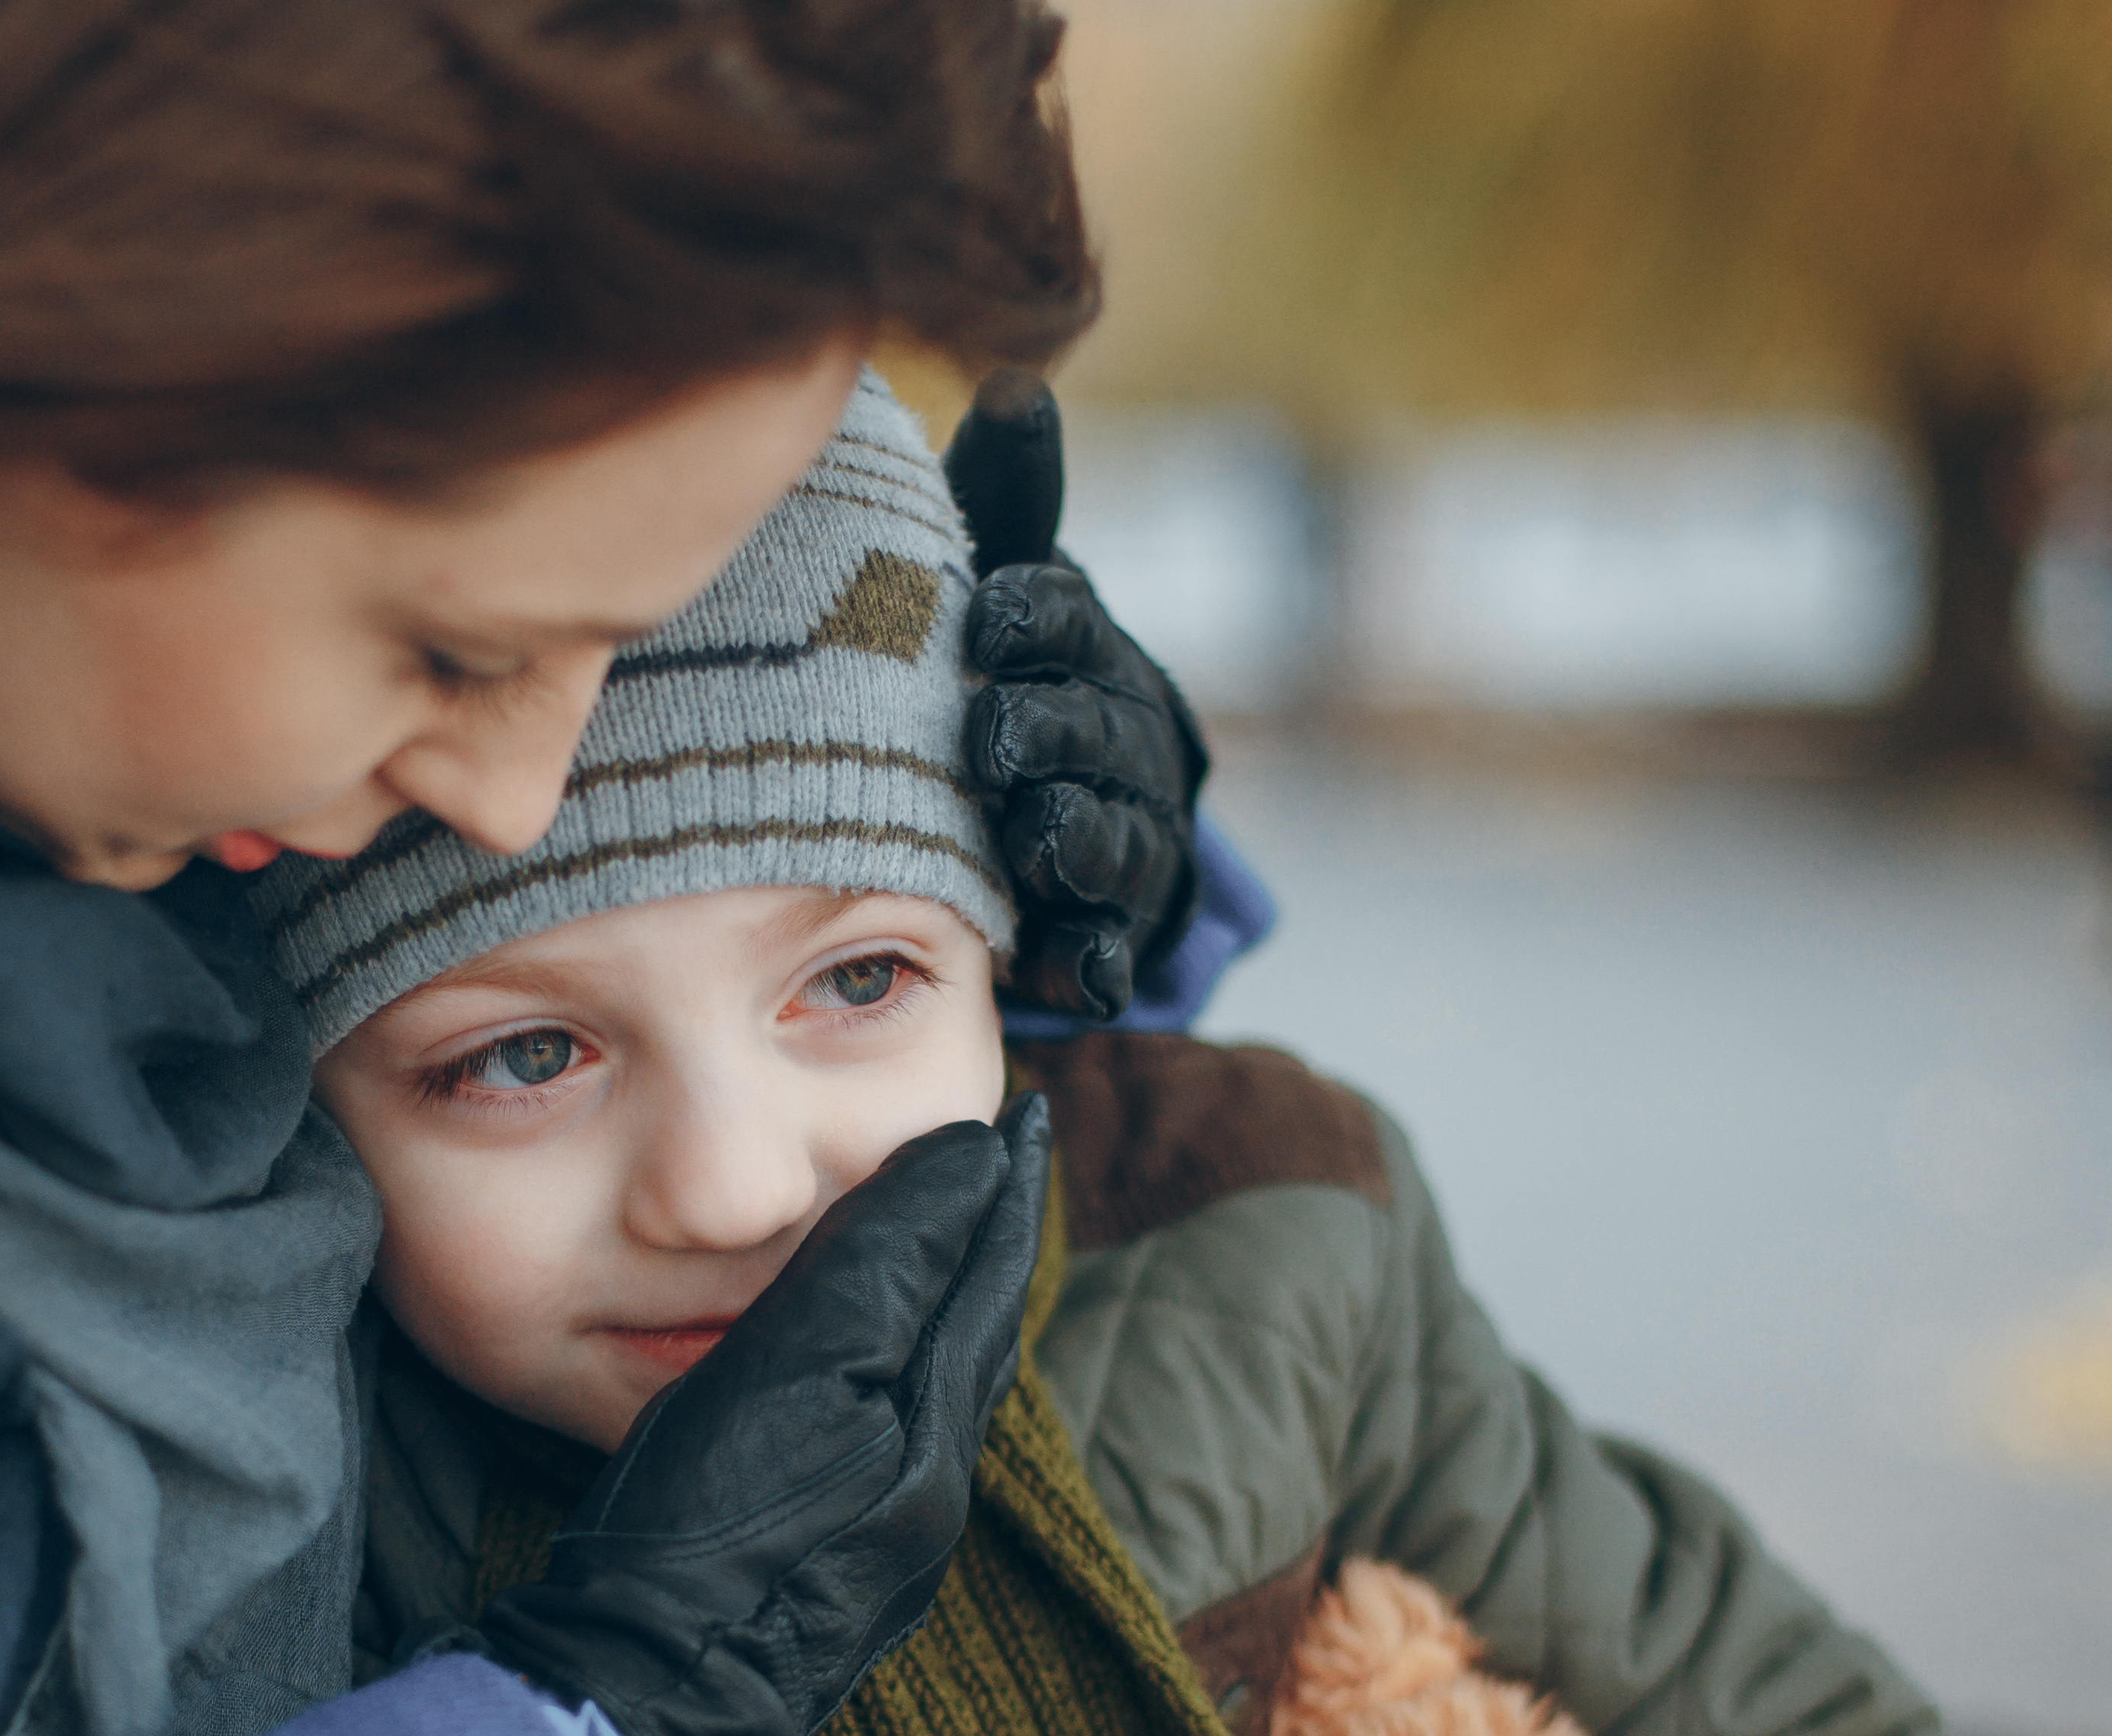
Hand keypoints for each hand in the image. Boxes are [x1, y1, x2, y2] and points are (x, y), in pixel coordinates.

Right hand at [465, 1098, 1053, 1735]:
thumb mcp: (799, 1368)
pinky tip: (866, 1385)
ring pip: (940, 1397)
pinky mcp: (836, 1578)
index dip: (998, 1189)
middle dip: (986, 1248)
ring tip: (939, 1254)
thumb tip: (968, 1162)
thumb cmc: (710, 1529)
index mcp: (933, 1428)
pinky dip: (901, 1382)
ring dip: (949, 1313)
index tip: (1018, 1119)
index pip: (985, 1275)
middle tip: (993, 1171)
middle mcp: (931, 1488)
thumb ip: (884, 1265)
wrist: (654, 1692)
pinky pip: (897, 1449)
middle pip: (977, 1338)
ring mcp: (888, 1542)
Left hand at [944, 381, 1210, 1022]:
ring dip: (1073, 842)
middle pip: (1092, 736)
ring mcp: (1123, 844)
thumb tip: (1013, 383)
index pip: (1065, 624)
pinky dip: (1094, 963)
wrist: (1085, 804)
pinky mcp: (1114, 933)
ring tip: (1035, 845)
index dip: (1033, 623)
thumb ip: (1006, 503)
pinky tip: (1071, 975)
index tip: (988, 621)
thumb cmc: (1023, 679)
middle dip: (1049, 737)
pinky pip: (1109, 950)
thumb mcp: (1008, 589)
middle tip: (994, 738)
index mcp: (1085, 655)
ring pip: (1108, 841)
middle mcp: (1119, 744)